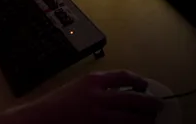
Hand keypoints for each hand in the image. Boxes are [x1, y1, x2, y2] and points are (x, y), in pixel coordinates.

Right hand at [0, 71, 162, 123]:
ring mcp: (98, 118)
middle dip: (149, 104)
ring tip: (150, 122)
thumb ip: (98, 89)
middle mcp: (99, 98)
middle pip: (133, 99)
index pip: (124, 77)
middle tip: (158, 107)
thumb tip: (121, 93)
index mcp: (93, 82)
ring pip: (130, 120)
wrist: (37, 120)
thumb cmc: (55, 105)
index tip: (145, 86)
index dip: (139, 82)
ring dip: (143, 121)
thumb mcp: (77, 88)